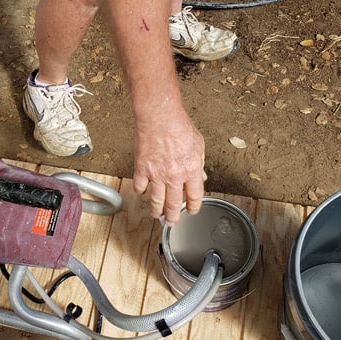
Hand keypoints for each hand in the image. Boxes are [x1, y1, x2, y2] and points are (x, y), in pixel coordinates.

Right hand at [132, 107, 206, 225]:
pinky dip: (141, 192)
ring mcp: (157, 175)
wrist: (159, 117)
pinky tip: (142, 193)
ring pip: (156, 201)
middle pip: (174, 204)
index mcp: (191, 170)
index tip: (192, 210)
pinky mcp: (141, 169)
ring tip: (157, 216)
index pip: (195, 196)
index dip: (194, 207)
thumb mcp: (198, 144)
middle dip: (174, 217)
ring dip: (156, 211)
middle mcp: (174, 176)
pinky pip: (139, 188)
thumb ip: (199, 163)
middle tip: (172, 222)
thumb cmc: (178, 126)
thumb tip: (200, 176)